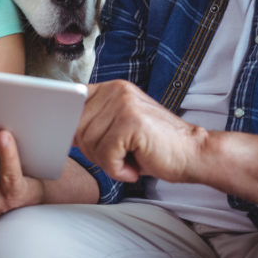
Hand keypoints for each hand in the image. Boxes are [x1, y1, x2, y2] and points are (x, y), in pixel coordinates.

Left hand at [74, 80, 207, 182]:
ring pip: (90, 144)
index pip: (73, 104)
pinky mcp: (131, 122)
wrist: (194, 153)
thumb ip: (94, 123)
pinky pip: (106, 155)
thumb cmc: (156, 146)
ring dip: (108, 162)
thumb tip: (62, 129)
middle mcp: (116, 91)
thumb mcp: (119, 128)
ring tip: (131, 158)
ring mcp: (124, 104)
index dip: (71, 127)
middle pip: (78, 129)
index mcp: (112, 88)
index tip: (78, 138)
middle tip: (120, 156)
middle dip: (95, 151)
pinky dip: (118, 169)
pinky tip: (136, 165)